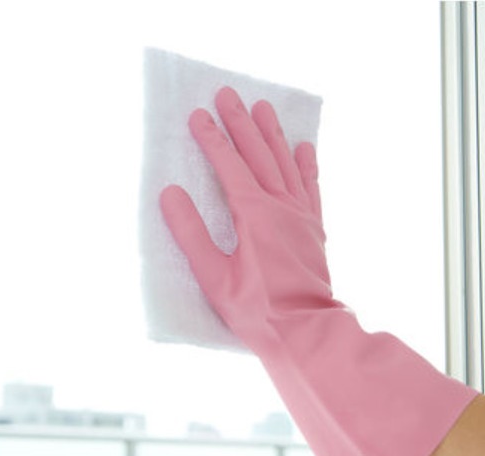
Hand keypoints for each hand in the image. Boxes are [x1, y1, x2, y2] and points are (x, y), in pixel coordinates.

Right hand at [160, 86, 338, 354]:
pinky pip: (311, 187)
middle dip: (240, 123)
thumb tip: (170, 193)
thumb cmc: (256, 310)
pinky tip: (303, 148)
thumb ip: (190, 233)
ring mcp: (301, 216)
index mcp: (254, 213)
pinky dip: (306, 165)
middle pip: (258, 154)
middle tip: (227, 94)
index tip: (197, 115)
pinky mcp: (314, 229)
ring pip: (285, 163)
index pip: (228, 165)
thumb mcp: (213, 276)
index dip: (212, 139)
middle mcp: (281, 206)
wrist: (306, 332)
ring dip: (272, 134)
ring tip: (264, 107)